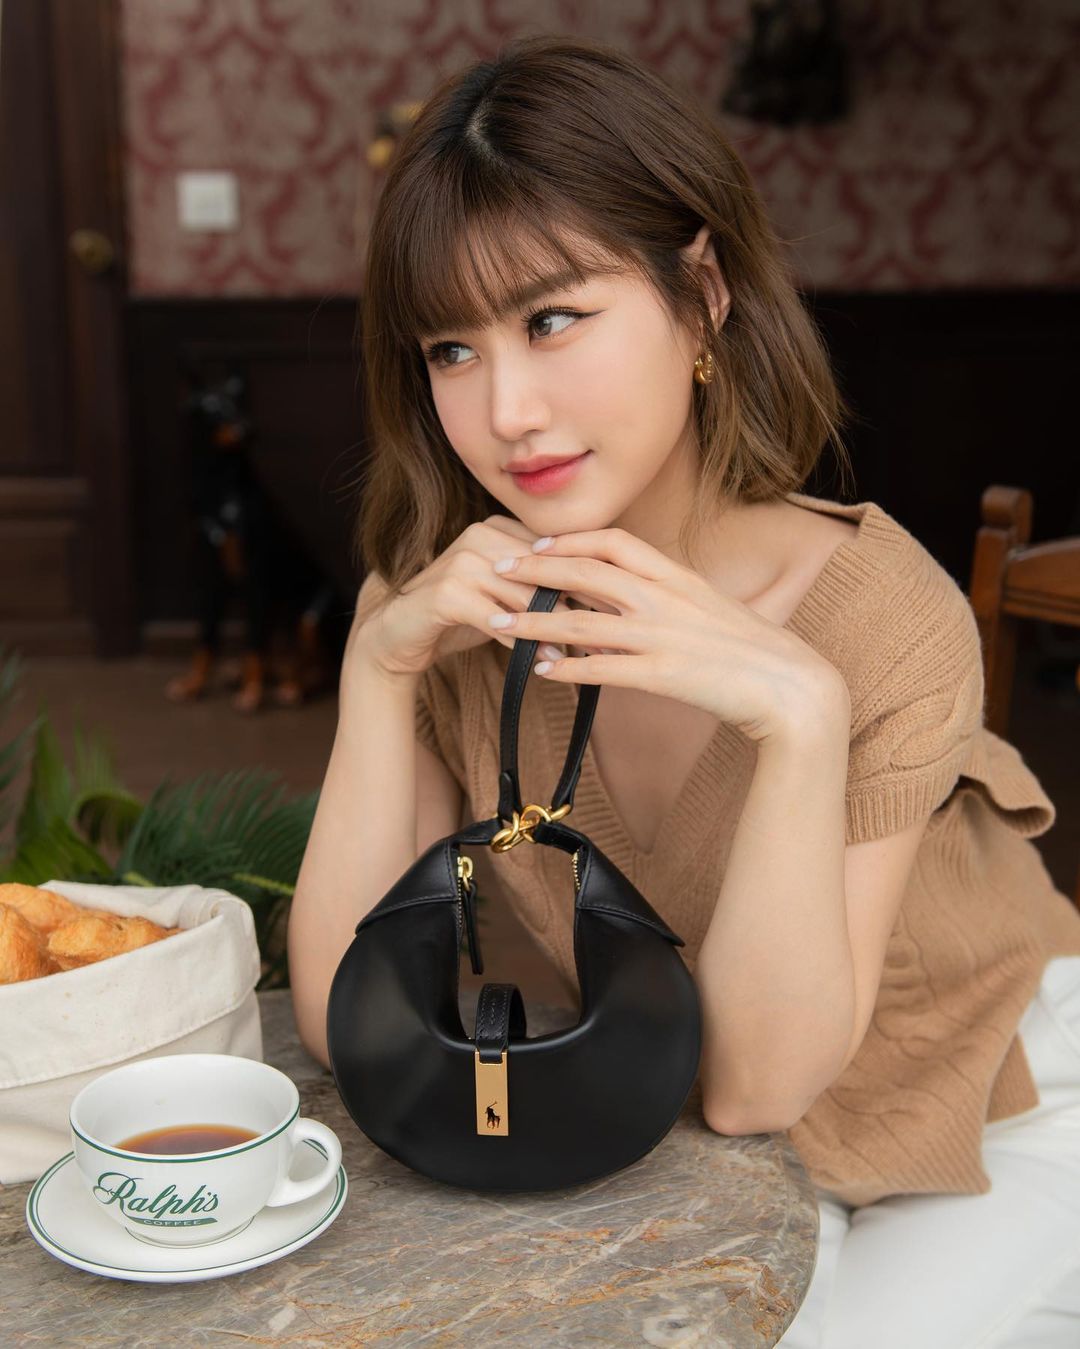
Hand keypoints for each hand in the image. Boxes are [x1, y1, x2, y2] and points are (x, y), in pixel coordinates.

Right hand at [347, 515, 606, 679]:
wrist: (397, 634)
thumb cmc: (459, 615)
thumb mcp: (505, 597)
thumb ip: (542, 590)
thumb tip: (601, 603)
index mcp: (500, 528)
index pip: (555, 551)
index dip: (591, 580)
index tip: (623, 608)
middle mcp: (481, 536)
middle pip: (545, 572)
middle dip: (581, 604)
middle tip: (614, 633)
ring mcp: (462, 561)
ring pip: (523, 596)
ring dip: (556, 626)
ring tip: (588, 650)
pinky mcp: (446, 592)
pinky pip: (496, 619)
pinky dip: (522, 641)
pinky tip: (544, 658)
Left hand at [484, 527, 848, 744]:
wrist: (791, 687)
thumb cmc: (750, 650)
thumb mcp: (708, 608)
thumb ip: (666, 599)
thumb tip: (625, 600)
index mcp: (677, 576)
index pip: (614, 540)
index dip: (570, 539)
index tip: (537, 545)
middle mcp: (665, 599)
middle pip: (587, 572)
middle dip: (535, 570)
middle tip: (496, 570)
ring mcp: (663, 637)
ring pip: (582, 623)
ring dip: (534, 623)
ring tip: (497, 625)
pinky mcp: (663, 676)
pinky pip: (601, 670)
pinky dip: (566, 669)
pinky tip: (539, 671)